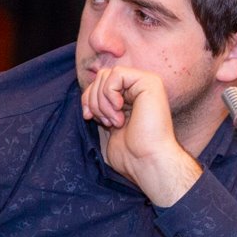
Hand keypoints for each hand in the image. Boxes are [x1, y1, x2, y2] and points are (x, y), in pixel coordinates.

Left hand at [81, 66, 200, 205]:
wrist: (147, 161)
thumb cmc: (131, 152)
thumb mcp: (107, 123)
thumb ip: (100, 105)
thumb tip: (86, 94)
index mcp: (130, 96)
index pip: (99, 83)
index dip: (88, 98)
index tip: (89, 117)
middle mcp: (139, 87)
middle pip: (101, 76)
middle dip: (94, 100)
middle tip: (106, 122)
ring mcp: (146, 83)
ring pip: (106, 75)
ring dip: (102, 101)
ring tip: (115, 121)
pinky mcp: (149, 82)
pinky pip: (116, 74)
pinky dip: (110, 94)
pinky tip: (120, 112)